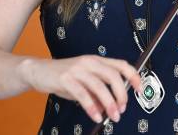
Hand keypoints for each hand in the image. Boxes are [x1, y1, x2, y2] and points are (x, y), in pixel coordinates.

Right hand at [19, 55, 140, 122]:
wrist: (38, 71)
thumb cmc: (63, 77)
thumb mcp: (84, 84)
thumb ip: (97, 94)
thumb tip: (109, 108)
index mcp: (97, 60)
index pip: (121, 65)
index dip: (133, 76)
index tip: (139, 89)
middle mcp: (89, 62)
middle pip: (113, 75)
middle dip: (121, 94)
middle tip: (122, 109)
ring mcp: (78, 69)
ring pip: (99, 85)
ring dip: (109, 103)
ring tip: (112, 116)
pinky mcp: (66, 78)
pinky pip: (83, 94)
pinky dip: (91, 106)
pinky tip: (96, 115)